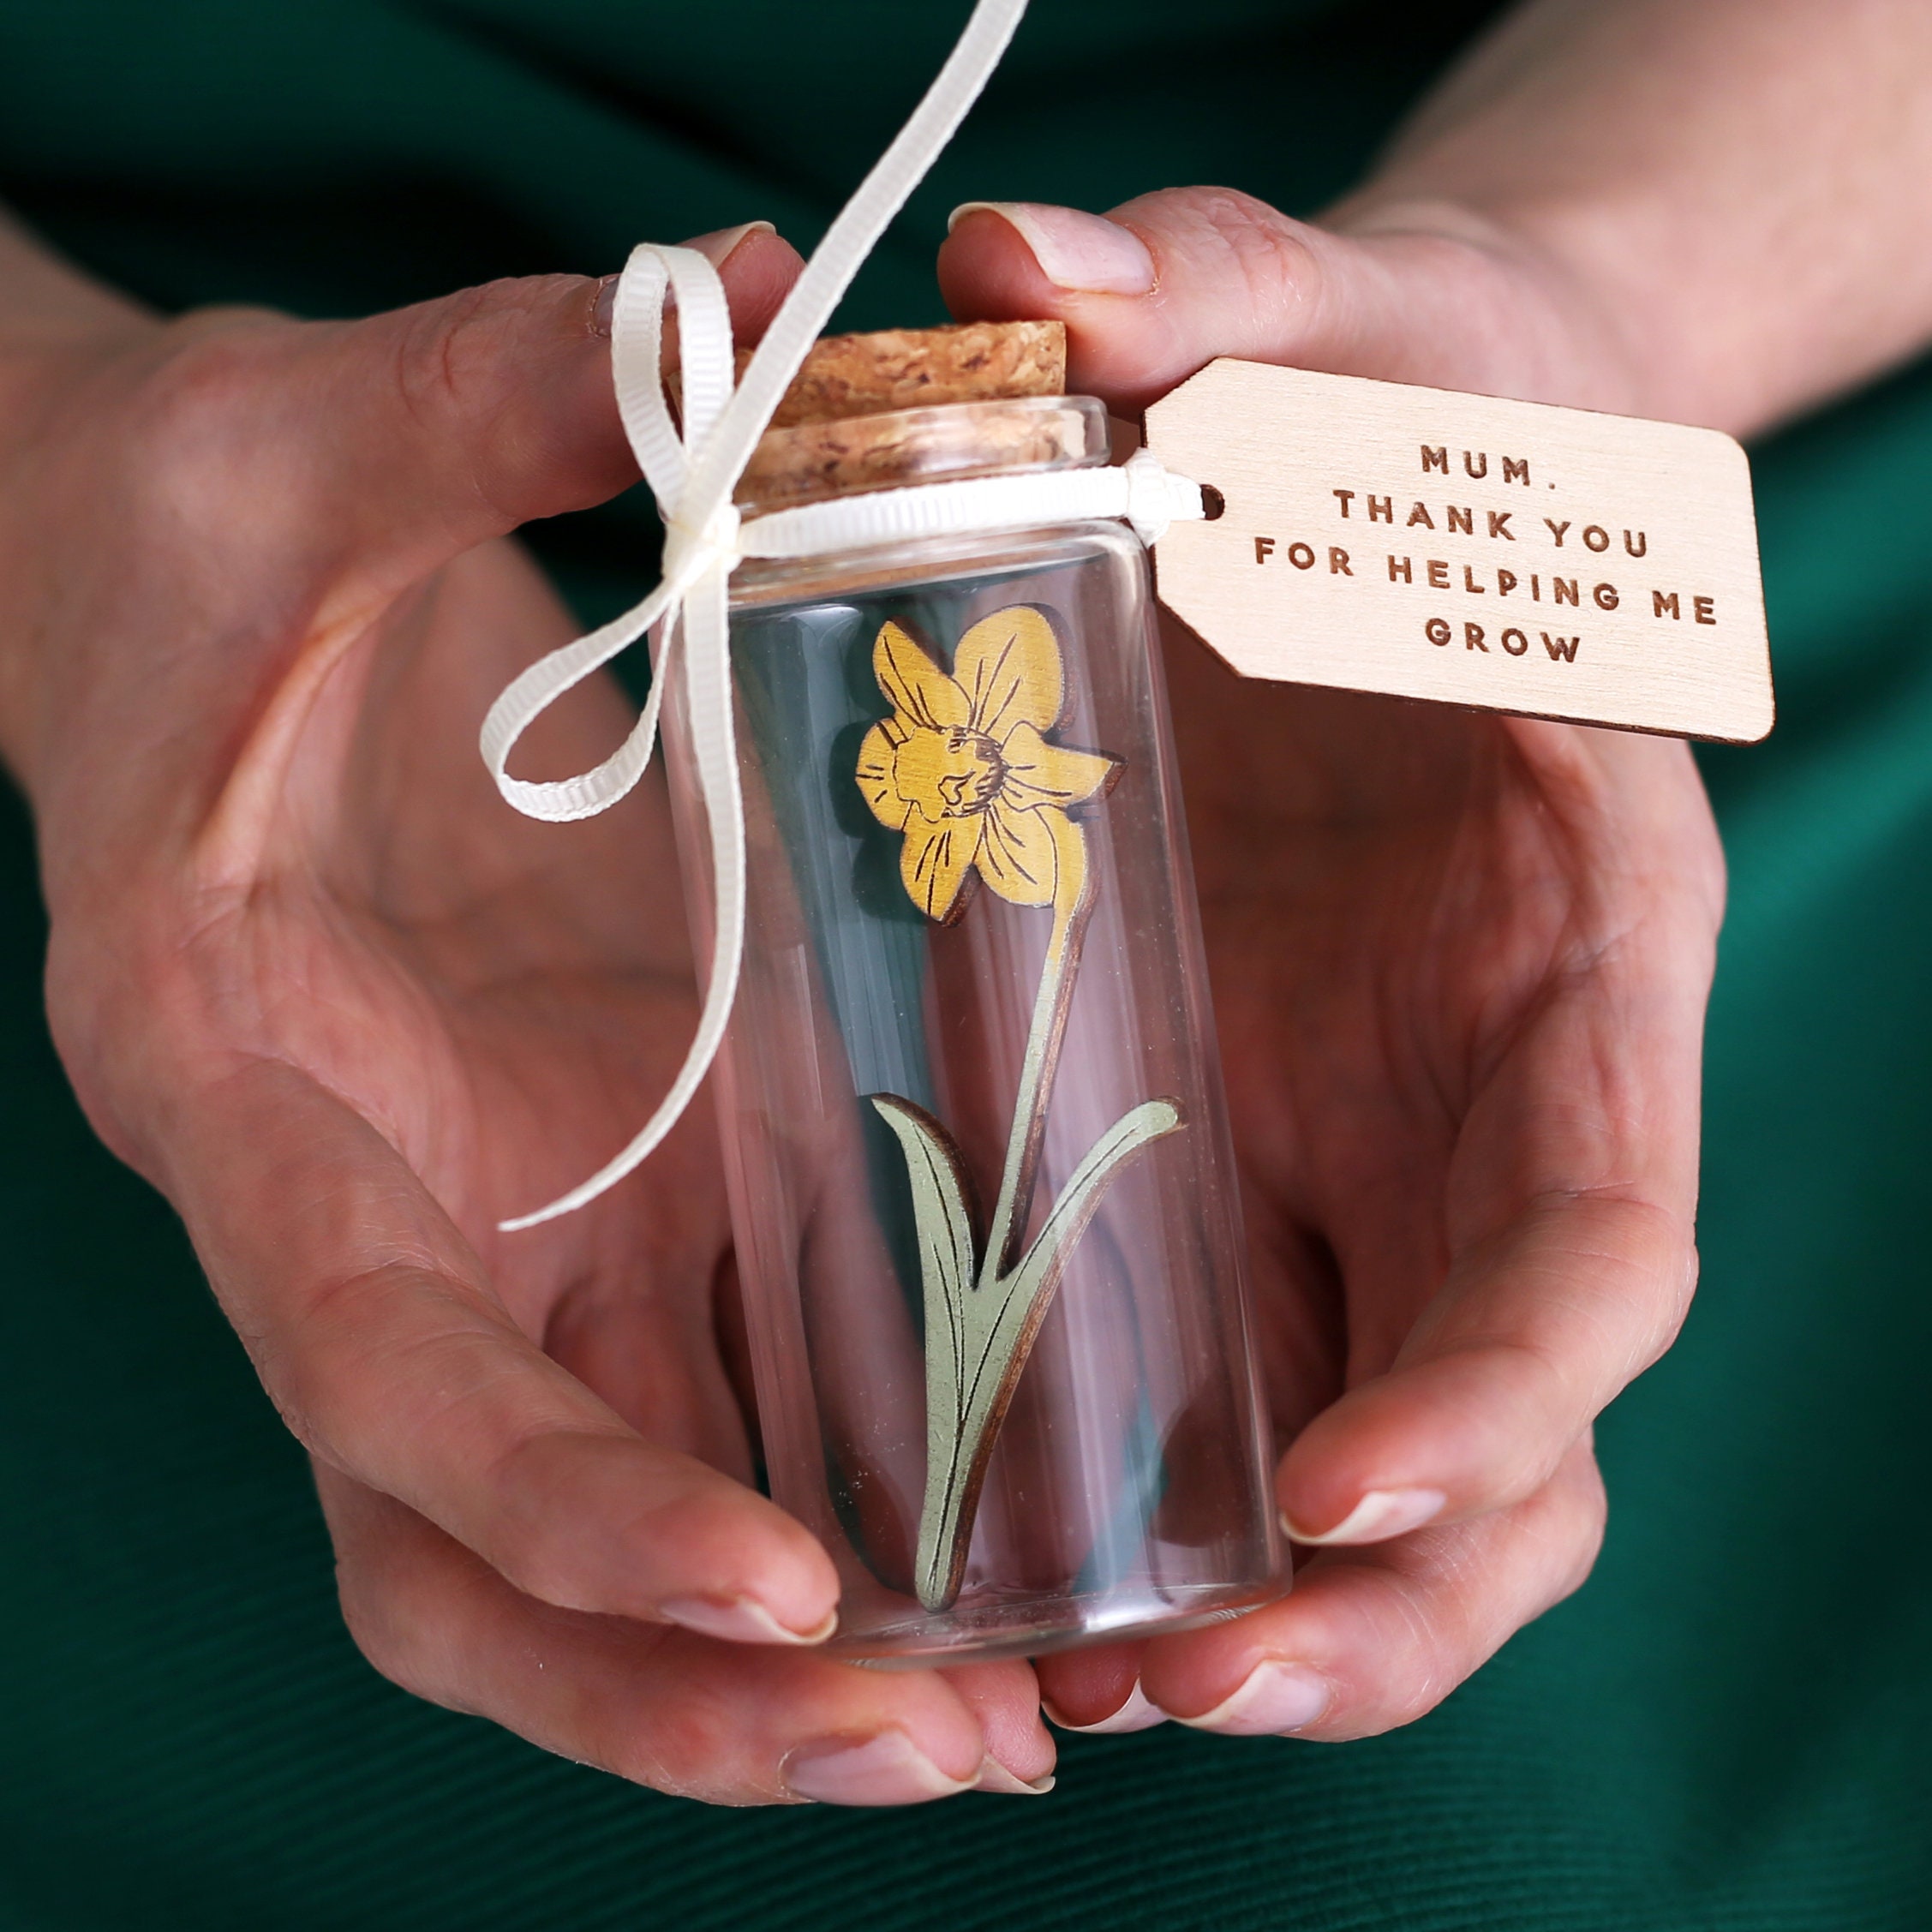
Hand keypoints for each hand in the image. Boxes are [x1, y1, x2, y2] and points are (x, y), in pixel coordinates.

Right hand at [0, 221, 1053, 1803]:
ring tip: (1009, 1723)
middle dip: (675, 1691)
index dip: (553, 1505)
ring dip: (771, 1674)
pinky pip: (688, 1420)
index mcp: (246, 1093)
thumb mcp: (328, 444)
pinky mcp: (585, 1213)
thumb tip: (734, 297)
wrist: (193, 601)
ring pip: (585, 1547)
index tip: (768, 1582)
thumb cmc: (222, 548)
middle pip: (470, 1561)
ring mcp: (480, 1246)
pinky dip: (815, 1517)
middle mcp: (356, 1225)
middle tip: (945, 1746)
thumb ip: (500, 395)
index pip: (379, 1377)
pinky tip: (990, 1554)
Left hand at [939, 189, 1723, 1737]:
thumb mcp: (1331, 334)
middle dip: (1392, 1595)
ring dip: (1269, 1614)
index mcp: (1569, 946)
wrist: (1356, 469)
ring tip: (1079, 1692)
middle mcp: (1486, 1094)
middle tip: (1182, 1690)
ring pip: (1377, 1452)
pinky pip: (1226, 1370)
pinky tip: (1006, 1556)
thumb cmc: (1390, 411)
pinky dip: (1155, 1492)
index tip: (1343, 1492)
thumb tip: (1021, 264)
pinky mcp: (1241, 1154)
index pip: (1603, 1231)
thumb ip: (1215, 294)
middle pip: (1506, 1424)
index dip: (1513, 1383)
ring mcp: (1361, 1150)